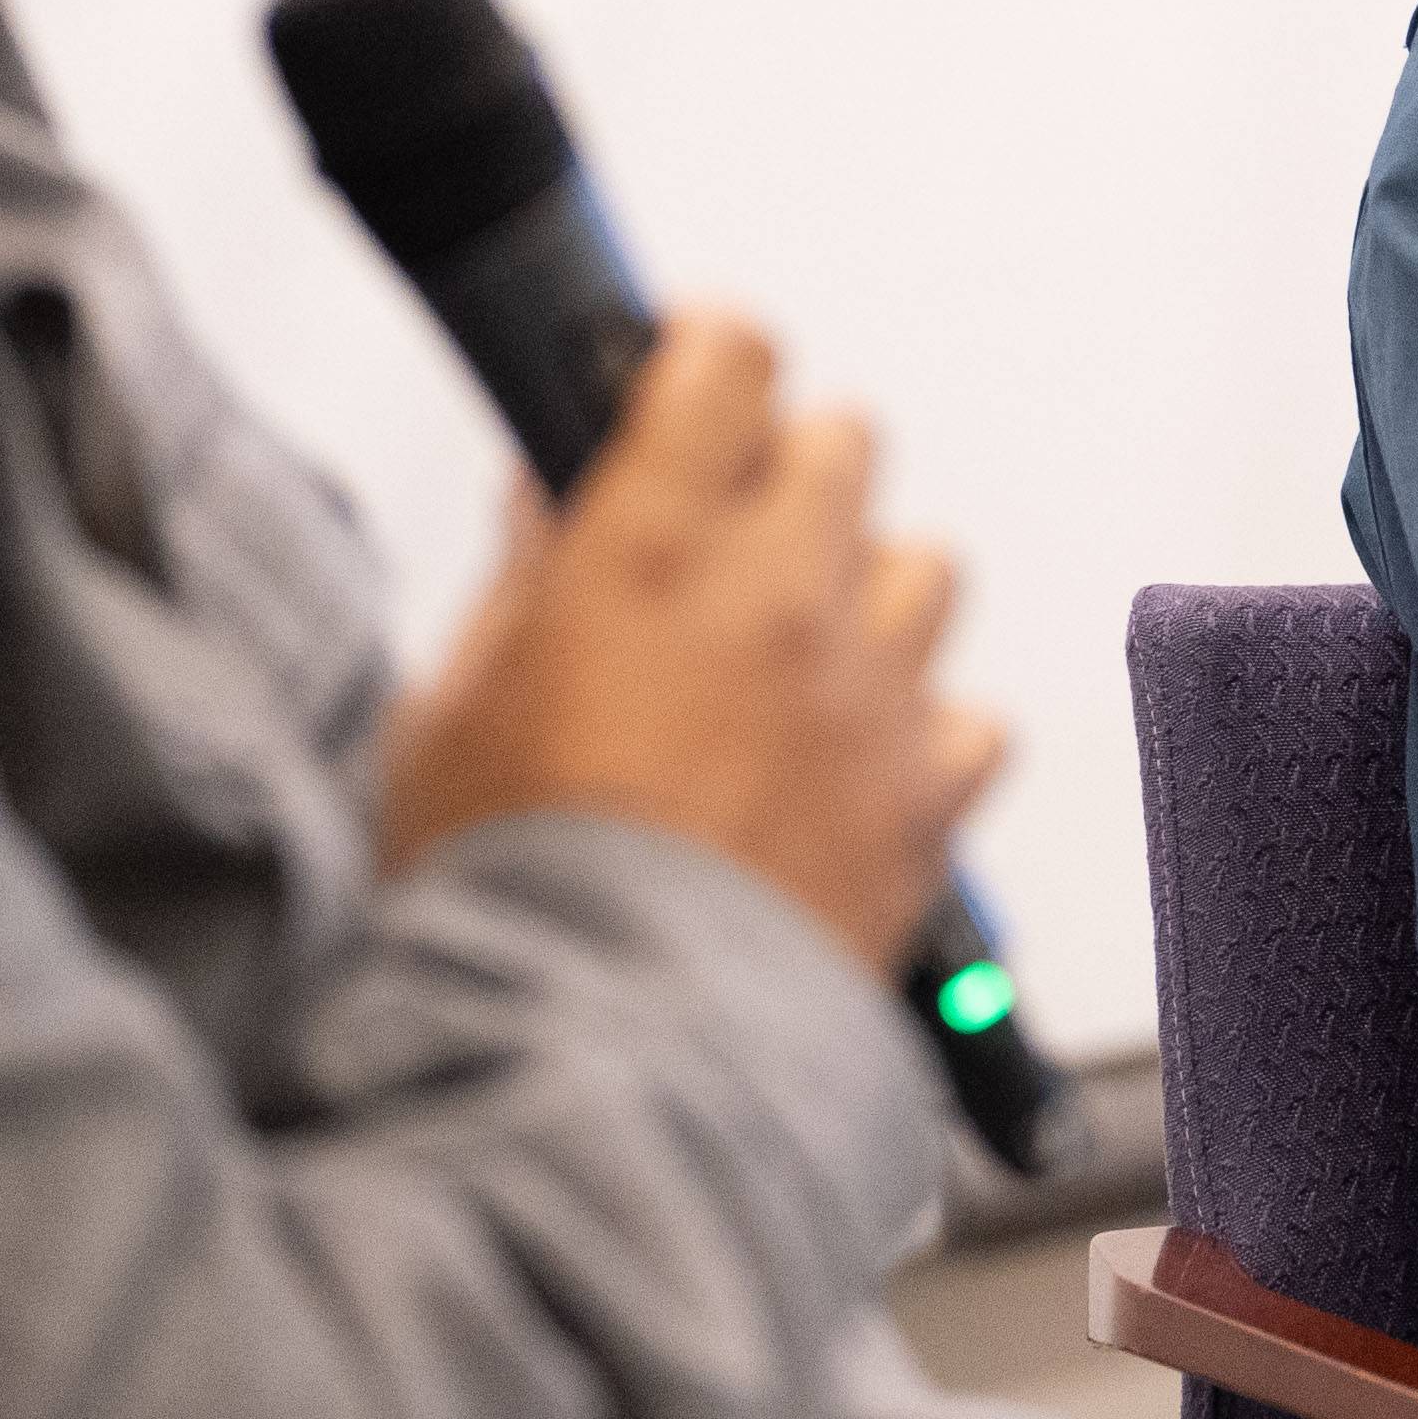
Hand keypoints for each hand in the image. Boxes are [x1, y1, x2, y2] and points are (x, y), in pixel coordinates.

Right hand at [375, 306, 1007, 971]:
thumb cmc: (495, 899)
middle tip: (720, 545)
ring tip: (791, 669)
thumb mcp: (447, 716)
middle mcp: (782, 597)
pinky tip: (850, 779)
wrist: (597, 1062)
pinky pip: (970, 722)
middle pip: (842, 444)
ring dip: (865, 596)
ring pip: (924, 566)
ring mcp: (871, 695)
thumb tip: (551, 492)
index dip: (704, 360)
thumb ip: (521, 585)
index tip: (685, 382)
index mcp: (651, 545)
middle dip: (783, 477)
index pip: (727, 356)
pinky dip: (922, 741)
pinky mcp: (927, 800)